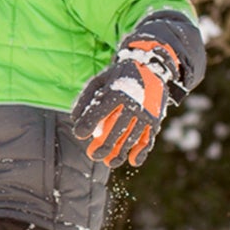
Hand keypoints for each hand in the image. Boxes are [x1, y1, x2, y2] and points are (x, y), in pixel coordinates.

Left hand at [70, 40, 181, 167]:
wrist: (150, 67)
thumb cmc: (117, 77)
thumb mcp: (98, 81)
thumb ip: (85, 99)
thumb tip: (74, 120)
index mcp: (116, 92)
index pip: (99, 112)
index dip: (88, 124)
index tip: (79, 134)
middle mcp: (133, 104)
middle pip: (116, 130)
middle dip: (103, 146)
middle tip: (92, 155)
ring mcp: (146, 113)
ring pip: (132, 138)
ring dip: (120, 153)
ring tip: (109, 162)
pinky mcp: (155, 120)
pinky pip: (148, 138)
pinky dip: (142, 151)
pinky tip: (133, 161)